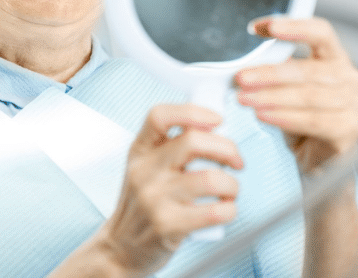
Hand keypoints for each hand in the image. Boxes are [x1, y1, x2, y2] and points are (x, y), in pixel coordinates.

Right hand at [101, 104, 242, 275]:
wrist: (122, 246)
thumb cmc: (142, 205)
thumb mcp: (145, 168)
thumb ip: (170, 148)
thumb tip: (215, 128)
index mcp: (139, 151)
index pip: (160, 116)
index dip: (193, 112)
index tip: (216, 120)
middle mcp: (144, 171)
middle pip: (193, 141)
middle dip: (228, 149)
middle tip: (236, 161)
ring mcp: (154, 198)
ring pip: (211, 179)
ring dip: (232, 185)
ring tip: (229, 191)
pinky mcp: (168, 225)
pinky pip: (215, 212)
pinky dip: (230, 210)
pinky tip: (224, 210)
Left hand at [235, 17, 357, 174]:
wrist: (316, 158)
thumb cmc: (299, 116)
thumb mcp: (285, 88)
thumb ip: (274, 70)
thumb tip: (243, 61)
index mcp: (335, 58)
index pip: (321, 32)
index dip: (294, 26)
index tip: (262, 27)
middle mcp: (350, 78)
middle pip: (308, 69)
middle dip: (269, 73)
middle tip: (241, 78)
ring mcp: (355, 104)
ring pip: (308, 96)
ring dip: (271, 97)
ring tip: (244, 99)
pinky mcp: (349, 130)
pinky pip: (313, 121)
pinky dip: (284, 117)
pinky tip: (263, 115)